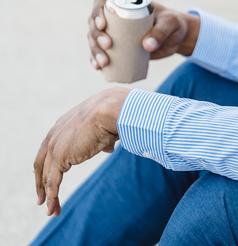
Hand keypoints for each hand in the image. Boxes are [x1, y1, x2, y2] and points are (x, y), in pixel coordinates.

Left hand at [34, 87, 129, 215]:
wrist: (110, 110)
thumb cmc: (112, 115)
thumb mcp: (105, 127)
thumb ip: (102, 140)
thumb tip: (109, 149)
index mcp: (62, 125)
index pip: (49, 149)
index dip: (50, 164)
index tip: (51, 177)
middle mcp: (53, 135)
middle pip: (41, 163)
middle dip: (42, 182)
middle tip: (42, 198)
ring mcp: (54, 146)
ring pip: (46, 176)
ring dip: (48, 195)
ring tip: (51, 210)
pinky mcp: (59, 157)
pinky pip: (53, 182)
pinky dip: (52, 197)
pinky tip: (52, 208)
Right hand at [88, 0, 199, 69]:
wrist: (179, 38)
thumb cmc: (174, 24)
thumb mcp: (170, 24)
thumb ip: (161, 32)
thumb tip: (147, 46)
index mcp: (124, 4)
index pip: (101, 3)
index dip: (97, 13)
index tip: (103, 25)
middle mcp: (114, 18)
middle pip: (95, 24)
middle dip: (96, 36)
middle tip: (107, 46)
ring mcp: (114, 34)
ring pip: (95, 40)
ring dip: (95, 51)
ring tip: (103, 63)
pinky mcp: (118, 48)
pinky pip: (102, 53)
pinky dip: (96, 60)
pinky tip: (97, 67)